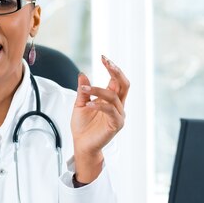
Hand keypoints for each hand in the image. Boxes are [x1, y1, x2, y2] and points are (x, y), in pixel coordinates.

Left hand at [71, 55, 129, 182]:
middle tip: (106, 62)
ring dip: (97, 90)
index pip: (116, 80)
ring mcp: (119, 115)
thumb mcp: (80, 104)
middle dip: (116, 71)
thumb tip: (82, 74)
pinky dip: (99, 105)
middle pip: (124, 84)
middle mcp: (118, 105)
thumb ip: (83, 91)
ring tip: (84, 90)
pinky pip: (110, 111)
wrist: (81, 144)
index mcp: (111, 99)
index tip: (103, 57)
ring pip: (113, 96)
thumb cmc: (82, 126)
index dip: (112, 68)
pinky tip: (89, 104)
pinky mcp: (116, 124)